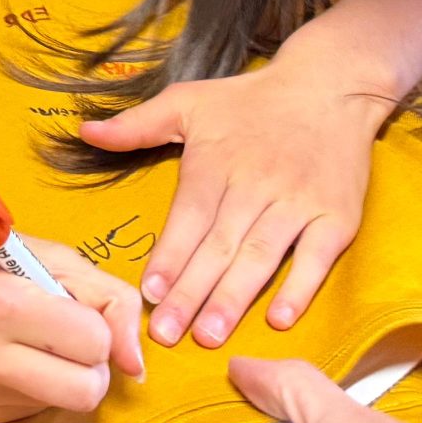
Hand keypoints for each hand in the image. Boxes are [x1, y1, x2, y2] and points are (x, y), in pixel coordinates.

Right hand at [0, 169, 143, 422]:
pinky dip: (32, 389)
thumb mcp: (52, 255)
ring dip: (61, 378)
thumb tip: (136, 364)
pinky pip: (32, 415)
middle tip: (66, 336)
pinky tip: (6, 357)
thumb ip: (110, 299)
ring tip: (30, 340)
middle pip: (83, 391)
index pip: (92, 343)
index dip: (94, 325)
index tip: (72, 308)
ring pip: (61, 409)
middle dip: (88, 365)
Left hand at [78, 54, 390, 349]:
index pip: (188, 218)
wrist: (328, 86)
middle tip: (168, 333)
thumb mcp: (187, 101)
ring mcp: (298, 203)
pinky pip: (317, 258)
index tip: (149, 294)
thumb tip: (85, 131)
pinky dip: (299, 289)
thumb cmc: (249, 99)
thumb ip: (137, 125)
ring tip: (210, 336)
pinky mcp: (336, 216)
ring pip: (261, 257)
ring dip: (234, 298)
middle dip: (192, 293)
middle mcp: (255, 185)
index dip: (169, 257)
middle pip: (219, 246)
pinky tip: (278, 319)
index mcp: (215, 162)